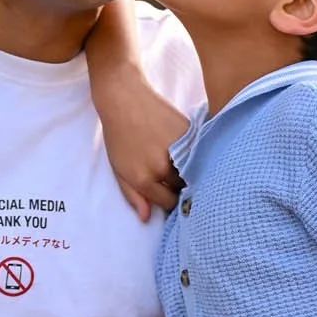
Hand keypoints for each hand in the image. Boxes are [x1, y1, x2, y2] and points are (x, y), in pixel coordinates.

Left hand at [100, 71, 187, 222]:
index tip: (168, 193)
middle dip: (180, 187)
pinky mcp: (190, 133)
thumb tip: (147, 218)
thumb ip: (133, 196)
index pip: (168, 203)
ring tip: (181, 163)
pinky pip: (198, 152)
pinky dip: (196, 154)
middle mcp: (163, 167)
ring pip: (194, 172)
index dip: (168, 200)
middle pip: (183, 189)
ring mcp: (178, 149)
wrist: (124, 99)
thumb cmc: (118, 136)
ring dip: (190, 171)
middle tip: (174, 177)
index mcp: (144, 179)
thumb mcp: (119, 170)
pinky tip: (187, 148)